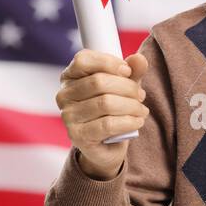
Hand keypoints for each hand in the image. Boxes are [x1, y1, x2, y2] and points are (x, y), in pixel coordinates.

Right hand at [56, 49, 149, 179]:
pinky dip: (128, 122)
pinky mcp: (78, 135)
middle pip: (99, 82)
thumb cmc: (114, 109)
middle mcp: (64, 95)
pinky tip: (137, 121)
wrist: (107, 146)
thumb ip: (132, 71)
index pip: (83, 60)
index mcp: (69, 76)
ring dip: (131, 106)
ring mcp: (68, 116)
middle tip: (140, 95)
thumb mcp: (124, 86)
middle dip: (127, 87)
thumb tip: (139, 59)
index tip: (128, 71)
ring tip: (141, 110)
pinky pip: (108, 124)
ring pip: (106, 103)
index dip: (109, 62)